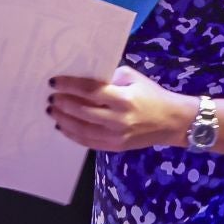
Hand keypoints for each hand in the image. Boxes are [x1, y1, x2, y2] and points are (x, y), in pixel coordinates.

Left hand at [48, 67, 195, 152]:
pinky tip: (63, 126)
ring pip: (82, 130)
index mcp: (124, 99)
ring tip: (53, 111)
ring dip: (64, 120)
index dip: (69, 86)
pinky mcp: (115, 147)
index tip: (54, 82)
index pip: (90, 91)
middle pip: (82, 112)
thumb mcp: (133, 77)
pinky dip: (73, 135)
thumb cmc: (152, 95)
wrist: (173, 122)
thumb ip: (110, 77)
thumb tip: (84, 77)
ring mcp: (116, 136)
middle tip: (51, 97)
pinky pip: (89, 142)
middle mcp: (119, 119)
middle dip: (63, 103)